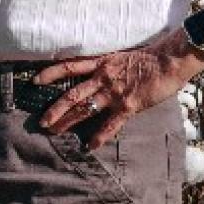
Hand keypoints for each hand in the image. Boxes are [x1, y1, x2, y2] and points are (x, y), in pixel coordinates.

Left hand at [36, 28, 203, 148]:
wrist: (168, 61)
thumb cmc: (145, 58)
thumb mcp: (117, 56)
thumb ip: (102, 66)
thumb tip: (89, 73)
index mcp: (99, 63)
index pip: (69, 67)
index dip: (50, 73)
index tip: (34, 81)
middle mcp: (103, 77)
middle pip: (72, 94)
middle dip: (55, 109)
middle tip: (41, 121)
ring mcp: (115, 92)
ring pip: (85, 109)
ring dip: (68, 121)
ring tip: (54, 131)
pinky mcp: (129, 105)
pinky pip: (111, 123)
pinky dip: (100, 135)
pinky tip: (89, 146)